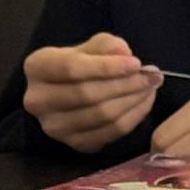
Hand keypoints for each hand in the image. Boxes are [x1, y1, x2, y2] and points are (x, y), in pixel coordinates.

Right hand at [21, 32, 158, 150]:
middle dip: (126, 84)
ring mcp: (53, 126)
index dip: (107, 67)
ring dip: (133, 101)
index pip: (72, 68)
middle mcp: (38, 100)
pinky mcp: (72, 144)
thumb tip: (124, 54)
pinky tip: (143, 103)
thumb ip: (106, 46)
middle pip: (87, 94)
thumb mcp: (89, 47)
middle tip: (152, 76)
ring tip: (150, 87)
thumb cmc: (79, 65)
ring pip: (101, 115)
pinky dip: (133, 118)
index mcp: (37, 67)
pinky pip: (109, 133)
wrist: (66, 92)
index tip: (136, 63)